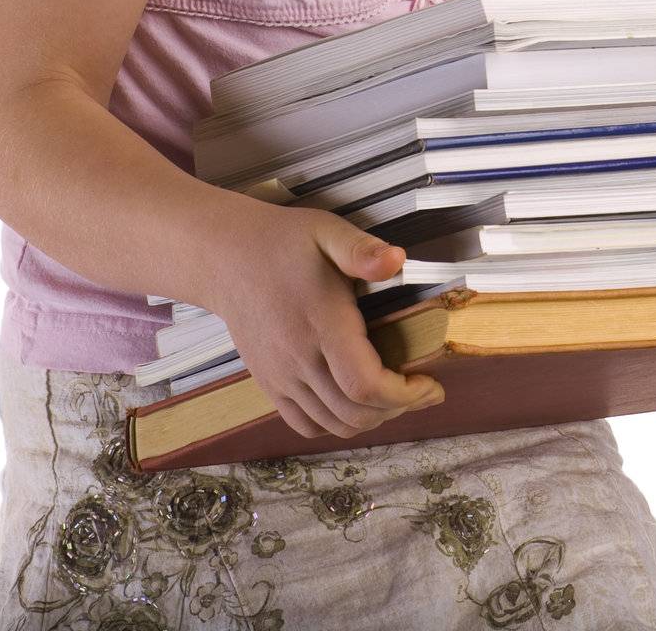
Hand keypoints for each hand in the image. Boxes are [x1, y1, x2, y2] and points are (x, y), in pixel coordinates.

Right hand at [208, 201, 445, 439]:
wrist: (224, 258)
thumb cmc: (282, 242)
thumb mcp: (325, 232)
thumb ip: (361, 250)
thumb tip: (398, 260)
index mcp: (322, 322)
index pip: (366, 384)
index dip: (405, 395)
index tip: (431, 384)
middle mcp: (299, 358)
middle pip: (354, 412)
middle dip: (397, 408)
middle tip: (420, 389)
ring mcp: (280, 376)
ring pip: (332, 424)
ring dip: (370, 419)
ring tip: (392, 396)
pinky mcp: (268, 383)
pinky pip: (304, 424)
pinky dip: (335, 424)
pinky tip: (353, 404)